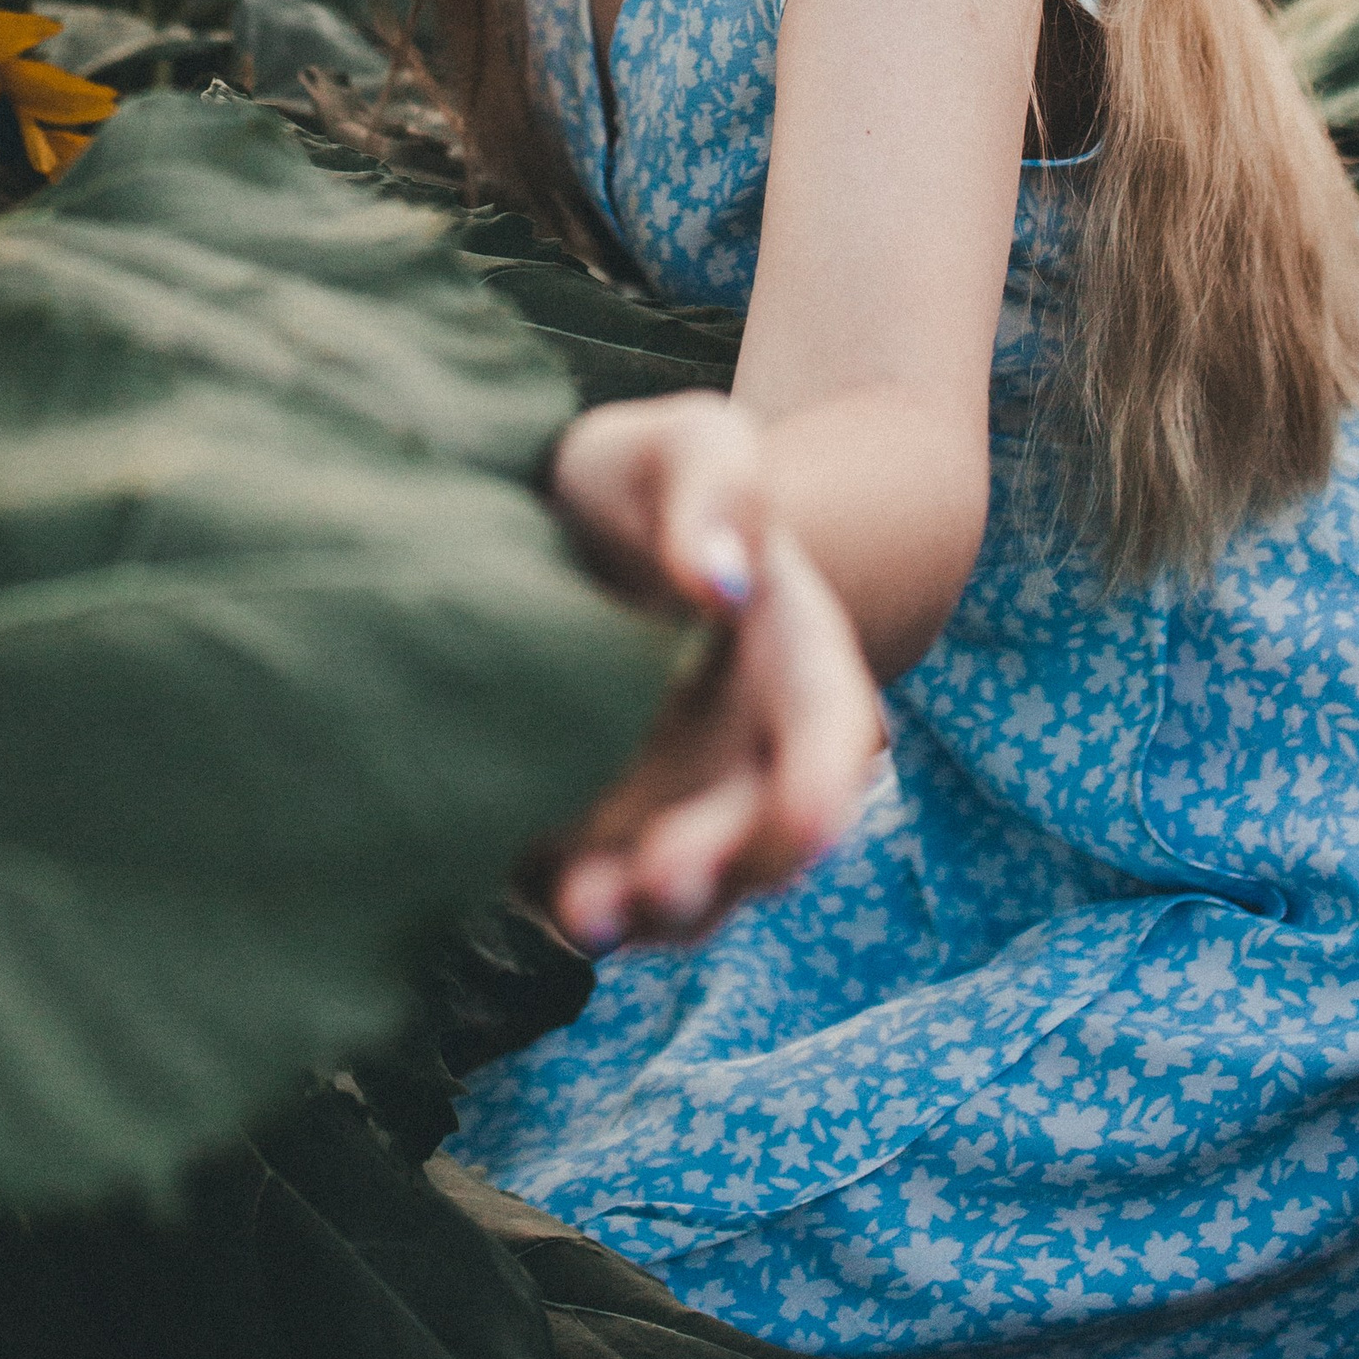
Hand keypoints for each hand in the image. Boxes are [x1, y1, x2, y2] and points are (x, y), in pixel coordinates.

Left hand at [542, 392, 883, 954]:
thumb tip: (722, 581)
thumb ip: (718, 485)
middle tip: (666, 875)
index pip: (829, 734)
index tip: (810, 819)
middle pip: (754, 835)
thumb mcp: (682, 445)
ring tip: (588, 911)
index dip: (825, 785)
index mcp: (792, 661)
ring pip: (679, 889)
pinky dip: (568, 906)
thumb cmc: (635, 478)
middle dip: (720, 867)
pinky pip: (588, 889)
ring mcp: (667, 805)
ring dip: (644, 913)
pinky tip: (529, 890)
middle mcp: (742, 754)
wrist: (543, 525)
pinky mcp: (584, 836)